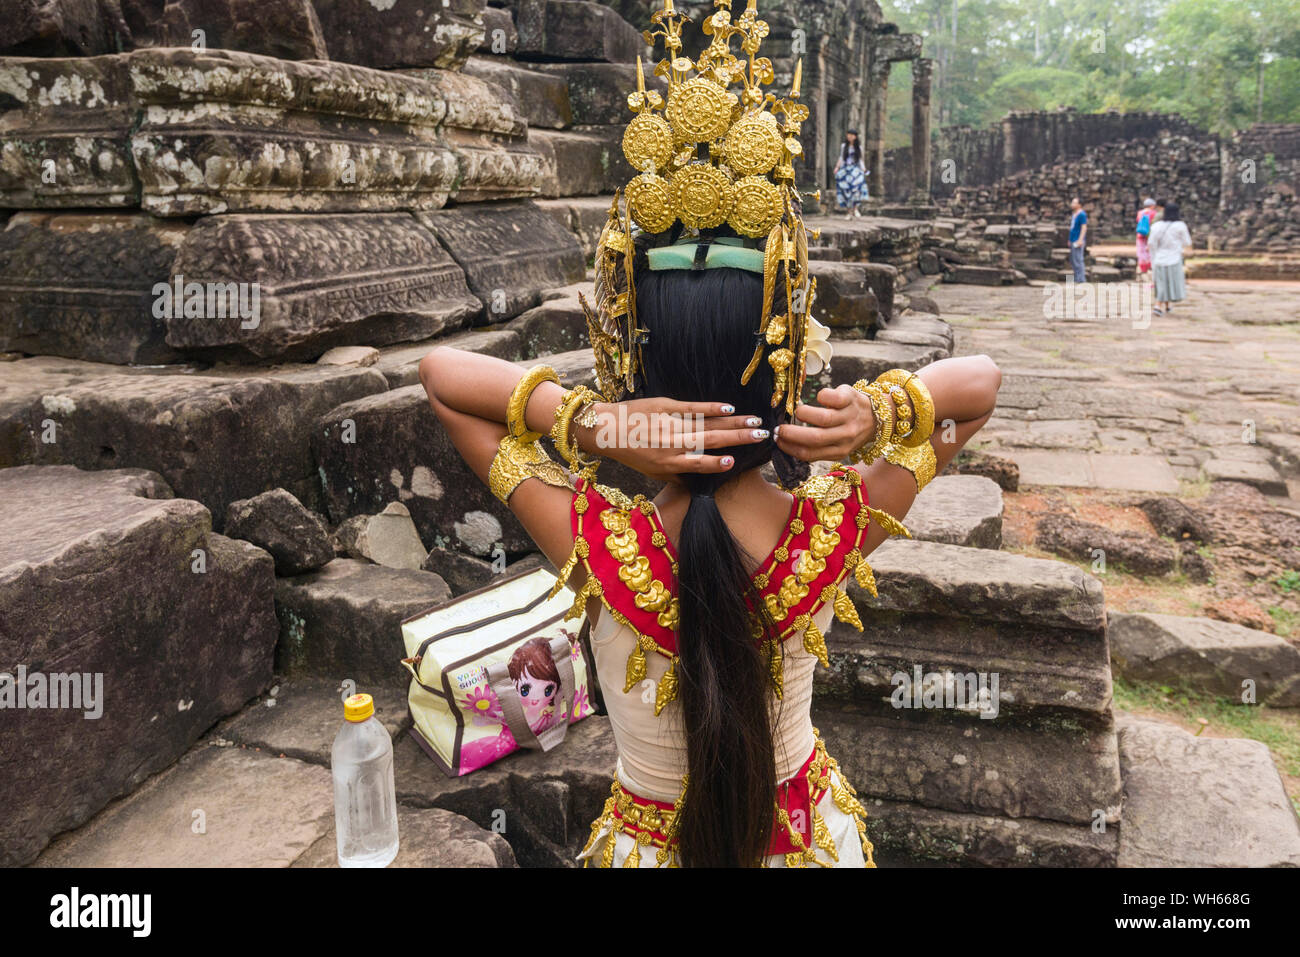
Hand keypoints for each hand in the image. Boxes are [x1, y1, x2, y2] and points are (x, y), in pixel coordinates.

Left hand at [576, 398, 769, 481]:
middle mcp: (671, 444)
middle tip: (762, 435)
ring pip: (707, 423)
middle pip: (711, 441)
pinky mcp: (665, 405)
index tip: (736, 461)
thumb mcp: (651, 473)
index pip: (699, 464)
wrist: (604, 429)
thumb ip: (676, 476)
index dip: (718, 464)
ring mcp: (669, 423)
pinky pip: (692, 407)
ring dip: (733, 422)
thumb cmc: (630, 454)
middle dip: (739, 438)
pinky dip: (712, 407)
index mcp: (668, 463)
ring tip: (754, 420)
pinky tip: (729, 407)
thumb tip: (699, 480)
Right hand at [773, 385, 874, 462]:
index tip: (777, 440)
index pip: (809, 454)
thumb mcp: (837, 445)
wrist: (878, 416)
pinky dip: (820, 396)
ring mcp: (849, 417)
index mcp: (839, 451)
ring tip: (798, 411)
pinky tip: (819, 399)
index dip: (789, 447)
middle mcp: (845, 436)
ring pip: (823, 418)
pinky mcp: (850, 399)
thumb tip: (785, 441)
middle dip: (791, 433)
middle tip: (779, 428)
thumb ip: (816, 447)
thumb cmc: (849, 430)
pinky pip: (830, 397)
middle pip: (814, 438)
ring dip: (804, 414)